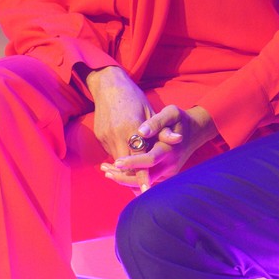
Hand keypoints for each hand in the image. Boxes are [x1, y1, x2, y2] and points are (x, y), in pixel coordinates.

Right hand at [86, 65, 153, 189]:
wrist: (108, 86)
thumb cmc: (134, 97)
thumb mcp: (151, 110)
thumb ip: (162, 129)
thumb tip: (178, 140)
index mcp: (131, 128)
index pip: (138, 158)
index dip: (142, 176)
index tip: (146, 191)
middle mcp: (117, 135)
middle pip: (125, 165)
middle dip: (133, 179)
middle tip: (142, 193)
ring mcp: (106, 136)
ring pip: (116, 162)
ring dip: (126, 171)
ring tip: (135, 184)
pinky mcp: (100, 137)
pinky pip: (111, 153)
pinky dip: (119, 160)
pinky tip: (126, 165)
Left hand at [105, 105, 217, 188]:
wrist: (195, 131)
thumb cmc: (180, 120)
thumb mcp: (171, 113)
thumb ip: (156, 122)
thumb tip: (141, 131)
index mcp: (170, 149)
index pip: (149, 160)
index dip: (132, 162)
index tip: (116, 162)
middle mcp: (170, 165)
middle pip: (144, 178)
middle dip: (123, 177)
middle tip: (105, 170)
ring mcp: (168, 173)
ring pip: (144, 182)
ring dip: (124, 179)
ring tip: (106, 171)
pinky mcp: (165, 175)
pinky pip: (147, 179)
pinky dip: (132, 178)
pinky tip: (117, 172)